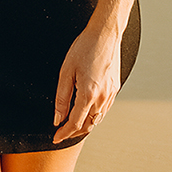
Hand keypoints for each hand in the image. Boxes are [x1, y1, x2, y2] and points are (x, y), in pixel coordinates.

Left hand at [52, 16, 122, 144]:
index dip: (64, 133)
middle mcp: (102, 98)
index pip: (75, 123)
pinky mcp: (115, 89)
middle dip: (74, 132)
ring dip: (85, 125)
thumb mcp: (66, 71)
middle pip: (88, 125)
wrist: (105, 34)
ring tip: (72, 123)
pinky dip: (94, 115)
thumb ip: (61, 98)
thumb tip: (58, 118)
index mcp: (88, 94)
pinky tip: (86, 110)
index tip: (56, 137)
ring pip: (97, 119)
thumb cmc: (84, 48)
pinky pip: (104, 109)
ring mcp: (111, 94)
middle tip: (62, 132)